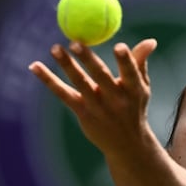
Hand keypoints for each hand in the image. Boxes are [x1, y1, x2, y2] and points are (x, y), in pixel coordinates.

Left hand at [29, 38, 156, 154]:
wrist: (127, 145)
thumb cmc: (134, 108)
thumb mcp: (141, 88)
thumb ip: (140, 63)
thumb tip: (150, 41)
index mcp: (134, 90)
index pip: (131, 73)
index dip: (126, 61)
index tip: (119, 45)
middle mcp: (116, 99)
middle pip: (101, 76)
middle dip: (88, 59)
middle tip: (76, 42)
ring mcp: (98, 107)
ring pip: (80, 83)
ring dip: (67, 65)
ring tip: (55, 48)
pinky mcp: (83, 113)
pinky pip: (63, 94)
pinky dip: (48, 80)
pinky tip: (35, 66)